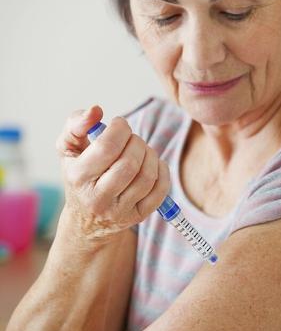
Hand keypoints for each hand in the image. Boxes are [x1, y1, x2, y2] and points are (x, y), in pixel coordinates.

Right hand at [55, 106, 169, 243]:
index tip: (120, 124)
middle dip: (136, 142)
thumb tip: (95, 110)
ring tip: (141, 150)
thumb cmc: (80, 175)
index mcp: (78, 177)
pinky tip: (153, 165)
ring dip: (150, 155)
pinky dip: (162, 171)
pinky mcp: (138, 217)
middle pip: (130, 163)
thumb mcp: (68, 149)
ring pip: (147, 176)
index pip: (107, 148)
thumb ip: (76, 124)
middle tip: (131, 138)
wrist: (86, 219)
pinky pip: (160, 191)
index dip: (120, 129)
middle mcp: (98, 198)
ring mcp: (119, 211)